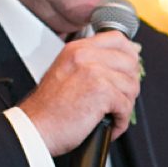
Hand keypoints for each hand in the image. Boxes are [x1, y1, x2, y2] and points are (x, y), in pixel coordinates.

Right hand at [18, 31, 142, 153]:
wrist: (36, 127)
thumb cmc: (49, 109)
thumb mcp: (66, 73)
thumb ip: (90, 64)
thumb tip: (119, 65)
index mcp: (78, 49)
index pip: (117, 39)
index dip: (129, 56)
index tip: (128, 71)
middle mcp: (86, 56)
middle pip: (130, 63)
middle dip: (129, 85)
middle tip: (118, 100)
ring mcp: (95, 72)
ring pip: (131, 86)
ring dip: (125, 106)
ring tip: (111, 115)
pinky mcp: (102, 91)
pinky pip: (126, 105)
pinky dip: (120, 121)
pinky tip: (109, 125)